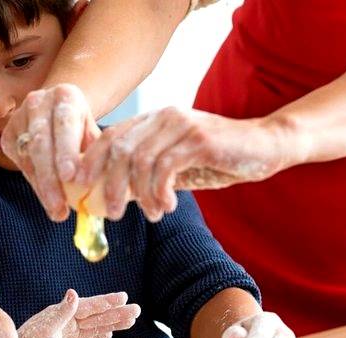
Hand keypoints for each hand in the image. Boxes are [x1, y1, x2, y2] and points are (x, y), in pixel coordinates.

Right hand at [0, 83, 102, 221]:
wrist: (57, 111)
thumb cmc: (81, 126)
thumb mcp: (93, 132)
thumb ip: (98, 153)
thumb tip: (110, 185)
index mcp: (65, 96)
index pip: (65, 124)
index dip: (66, 151)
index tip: (71, 178)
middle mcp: (38, 102)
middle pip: (42, 143)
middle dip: (50, 177)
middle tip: (60, 205)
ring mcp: (19, 117)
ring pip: (29, 156)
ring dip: (42, 187)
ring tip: (56, 210)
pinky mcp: (8, 134)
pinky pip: (20, 163)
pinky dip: (35, 183)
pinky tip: (47, 199)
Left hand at [19, 290, 140, 337]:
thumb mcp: (45, 331)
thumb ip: (61, 313)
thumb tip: (74, 293)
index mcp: (60, 314)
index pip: (88, 306)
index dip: (106, 302)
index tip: (124, 297)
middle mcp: (64, 322)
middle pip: (96, 316)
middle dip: (116, 313)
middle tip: (137, 310)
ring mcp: (65, 335)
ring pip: (94, 328)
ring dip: (112, 324)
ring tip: (130, 321)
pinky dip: (98, 336)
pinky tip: (109, 334)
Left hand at [79, 107, 293, 221]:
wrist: (266, 145)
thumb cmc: (220, 158)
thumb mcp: (178, 166)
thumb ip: (150, 174)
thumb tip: (114, 195)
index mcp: (154, 120)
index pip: (110, 137)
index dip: (89, 162)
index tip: (79, 188)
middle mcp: (163, 116)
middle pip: (118, 150)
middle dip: (108, 185)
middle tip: (111, 213)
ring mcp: (181, 125)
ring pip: (139, 161)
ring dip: (139, 195)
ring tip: (151, 214)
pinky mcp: (199, 139)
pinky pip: (164, 168)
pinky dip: (159, 192)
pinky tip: (166, 207)